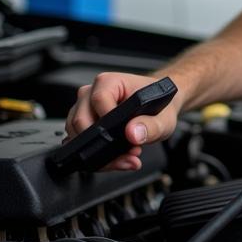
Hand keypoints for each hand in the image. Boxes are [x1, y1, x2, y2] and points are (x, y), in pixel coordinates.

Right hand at [65, 71, 183, 171]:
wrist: (159, 108)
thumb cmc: (158, 106)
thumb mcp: (164, 119)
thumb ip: (151, 127)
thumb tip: (133, 133)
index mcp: (110, 82)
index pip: (98, 100)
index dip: (108, 123)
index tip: (125, 137)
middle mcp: (92, 93)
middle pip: (82, 120)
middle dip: (103, 144)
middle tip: (130, 153)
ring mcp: (84, 108)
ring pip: (77, 134)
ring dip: (101, 154)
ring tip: (126, 156)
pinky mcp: (82, 124)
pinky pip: (79, 143)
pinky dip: (97, 157)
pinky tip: (117, 159)